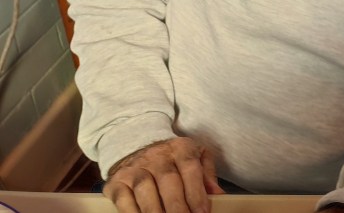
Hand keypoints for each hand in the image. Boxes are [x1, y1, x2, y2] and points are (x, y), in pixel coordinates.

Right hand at [104, 137, 224, 212]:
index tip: (202, 212)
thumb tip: (218, 195)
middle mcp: (157, 156)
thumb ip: (206, 175)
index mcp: (180, 148)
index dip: (196, 193)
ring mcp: (134, 169)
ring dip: (157, 212)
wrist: (134, 147)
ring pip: (145, 191)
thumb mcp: (193, 157)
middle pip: (168, 182)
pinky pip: (125, 201)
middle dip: (178, 207)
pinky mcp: (116, 183)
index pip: (190, 168)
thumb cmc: (171, 159)